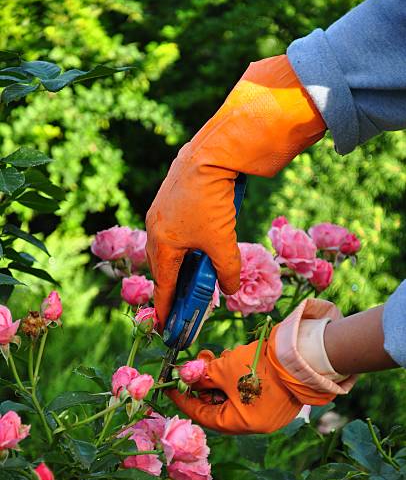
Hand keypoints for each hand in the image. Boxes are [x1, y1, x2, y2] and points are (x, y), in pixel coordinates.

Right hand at [146, 55, 324, 329]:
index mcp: (163, 244)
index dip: (165, 306)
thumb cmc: (213, 202)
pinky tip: (192, 242)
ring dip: (175, 263)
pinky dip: (179, 243)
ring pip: (165, 245)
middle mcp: (155, 228)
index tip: (163, 324)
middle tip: (177, 301)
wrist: (211, 154)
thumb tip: (232, 290)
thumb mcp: (223, 242)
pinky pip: (170, 229)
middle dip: (169, 285)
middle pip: (160, 265)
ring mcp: (159, 210)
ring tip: (186, 274)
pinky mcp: (169, 195)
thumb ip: (227, 271)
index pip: (164, 284)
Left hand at [168, 299, 356, 433]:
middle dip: (204, 385)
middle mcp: (256, 424)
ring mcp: (268, 411)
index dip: (184, 399)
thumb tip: (185, 378)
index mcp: (241, 424)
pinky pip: (248, 392)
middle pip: (218, 407)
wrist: (300, 353)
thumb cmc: (259, 366)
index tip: (171, 387)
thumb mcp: (224, 371)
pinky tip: (232, 360)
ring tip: (215, 358)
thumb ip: (202, 377)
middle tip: (194, 367)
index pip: (203, 415)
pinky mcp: (276, 397)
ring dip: (219, 378)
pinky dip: (236, 379)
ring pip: (233, 397)